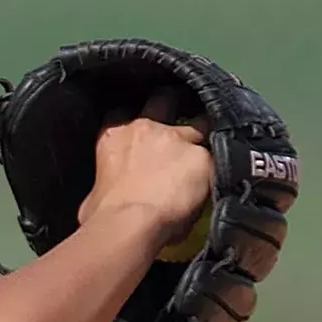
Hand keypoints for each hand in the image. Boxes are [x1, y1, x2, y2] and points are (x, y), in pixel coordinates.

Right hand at [77, 91, 212, 244]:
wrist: (128, 223)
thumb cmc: (102, 214)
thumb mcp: (94, 192)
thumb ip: (106, 183)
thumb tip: (106, 195)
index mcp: (114, 134)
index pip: (123, 112)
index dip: (137, 118)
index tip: (144, 126)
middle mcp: (146, 127)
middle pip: (164, 99)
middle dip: (173, 102)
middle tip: (183, 116)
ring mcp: (177, 138)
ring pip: (199, 122)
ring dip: (204, 130)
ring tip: (212, 142)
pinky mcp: (203, 157)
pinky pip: (217, 157)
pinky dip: (219, 164)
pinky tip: (227, 171)